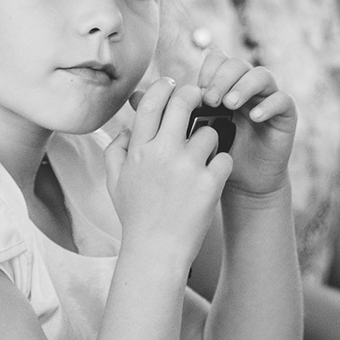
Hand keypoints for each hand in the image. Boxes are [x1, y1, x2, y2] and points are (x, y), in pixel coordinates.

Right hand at [106, 76, 230, 268]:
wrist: (157, 252)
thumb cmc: (137, 217)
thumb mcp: (114, 183)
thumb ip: (115, 151)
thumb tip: (126, 128)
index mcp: (139, 150)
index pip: (151, 102)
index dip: (164, 87)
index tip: (172, 87)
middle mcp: (163, 153)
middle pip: (184, 102)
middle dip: (194, 95)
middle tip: (201, 99)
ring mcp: (188, 167)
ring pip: (210, 132)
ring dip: (210, 140)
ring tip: (203, 158)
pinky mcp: (210, 183)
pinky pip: (225, 158)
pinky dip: (222, 165)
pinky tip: (213, 178)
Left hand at [194, 49, 296, 200]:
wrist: (244, 181)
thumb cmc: (218, 153)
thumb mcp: (197, 130)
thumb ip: (181, 112)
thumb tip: (144, 98)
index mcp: (226, 84)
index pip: (219, 60)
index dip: (208, 70)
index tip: (197, 91)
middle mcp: (248, 85)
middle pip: (238, 64)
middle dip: (222, 79)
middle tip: (210, 99)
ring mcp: (268, 97)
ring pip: (262, 76)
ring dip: (243, 86)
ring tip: (229, 104)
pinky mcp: (286, 113)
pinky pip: (282, 99)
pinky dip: (268, 105)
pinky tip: (254, 117)